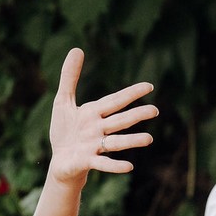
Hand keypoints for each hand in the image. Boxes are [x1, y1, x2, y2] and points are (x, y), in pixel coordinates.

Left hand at [48, 48, 156, 184]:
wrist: (60, 161)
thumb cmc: (65, 131)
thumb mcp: (63, 101)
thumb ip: (70, 77)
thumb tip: (77, 49)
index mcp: (94, 113)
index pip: (115, 101)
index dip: (131, 93)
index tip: (149, 86)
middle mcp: (98, 129)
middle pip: (120, 121)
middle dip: (137, 115)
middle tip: (155, 111)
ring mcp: (94, 146)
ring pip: (116, 142)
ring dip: (132, 141)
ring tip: (149, 139)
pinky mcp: (87, 162)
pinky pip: (103, 163)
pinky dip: (115, 166)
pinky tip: (129, 166)